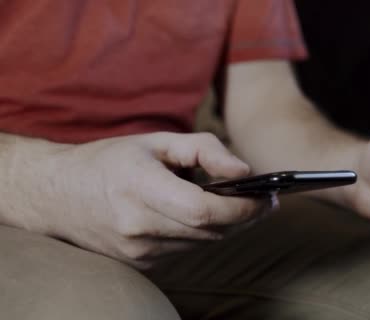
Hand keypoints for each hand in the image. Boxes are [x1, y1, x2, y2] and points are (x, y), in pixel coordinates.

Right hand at [7, 132, 271, 267]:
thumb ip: (205, 150)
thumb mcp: (157, 141)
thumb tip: (245, 172)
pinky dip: (204, 233)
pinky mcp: (140, 263)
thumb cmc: (109, 161)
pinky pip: (187, 250)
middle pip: (210, 230)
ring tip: (240, 205)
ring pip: (203, 242)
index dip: (242, 208)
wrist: (57, 195)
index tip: (266, 198)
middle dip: (245, 217)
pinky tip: (207, 217)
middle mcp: (136, 225)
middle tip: (264, 200)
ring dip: (227, 226)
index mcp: (138, 186)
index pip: (202, 210)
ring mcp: (136, 250)